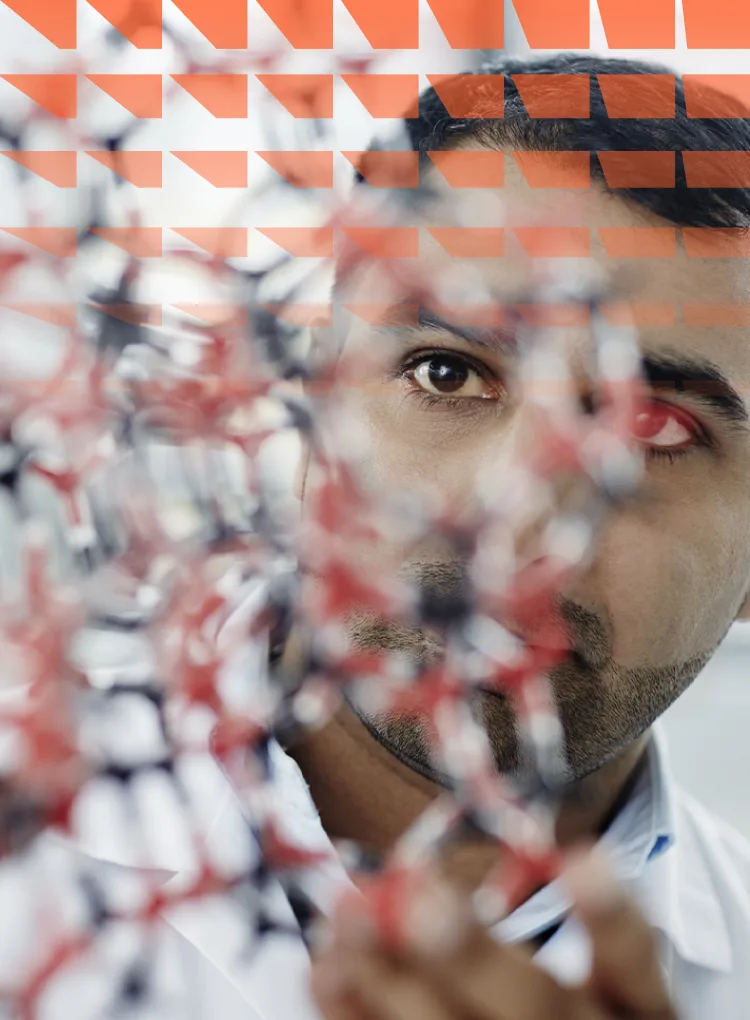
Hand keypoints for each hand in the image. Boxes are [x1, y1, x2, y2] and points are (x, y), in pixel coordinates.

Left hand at [310, 851, 676, 1019]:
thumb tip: (472, 851)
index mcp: (631, 1012)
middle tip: (423, 901)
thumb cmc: (567, 1009)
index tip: (582, 858)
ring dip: (394, 982)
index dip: (610, 918)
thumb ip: (564, 913)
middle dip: (473, 958)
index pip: (633, 965)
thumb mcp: (605, 980)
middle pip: (535, 1009)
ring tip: (347, 923)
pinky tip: (326, 973)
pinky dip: (356, 1015)